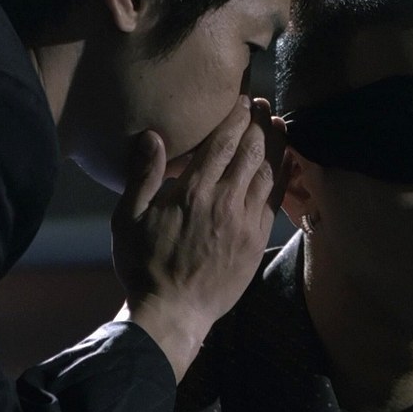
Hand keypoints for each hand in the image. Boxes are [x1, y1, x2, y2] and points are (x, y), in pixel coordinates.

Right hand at [110, 95, 286, 381]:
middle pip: (250, 151)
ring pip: (267, 172)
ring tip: (277, 122)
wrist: (173, 312)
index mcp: (192, 192)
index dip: (235, 117)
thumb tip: (152, 136)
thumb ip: (143, 176)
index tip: (242, 99)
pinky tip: (284, 162)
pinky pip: (275, 199)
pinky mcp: (257, 240)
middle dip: (258, 122)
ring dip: (274, 143)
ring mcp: (245, 222)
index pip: (222, 143)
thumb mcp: (128, 219)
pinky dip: (282, 175)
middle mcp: (224, 201)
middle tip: (261, 103)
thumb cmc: (144, 265)